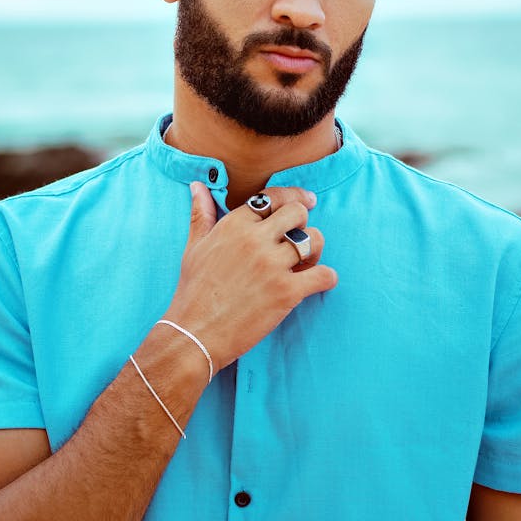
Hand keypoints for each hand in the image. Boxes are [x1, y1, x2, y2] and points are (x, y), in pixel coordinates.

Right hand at [163, 182, 337, 372]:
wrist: (194, 333)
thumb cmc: (193, 291)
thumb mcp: (194, 247)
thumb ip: (201, 214)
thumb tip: (198, 186)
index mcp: (234, 225)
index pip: (272, 197)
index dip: (292, 197)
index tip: (307, 200)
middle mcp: (255, 240)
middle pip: (298, 213)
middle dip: (303, 224)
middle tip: (299, 240)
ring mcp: (272, 265)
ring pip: (314, 240)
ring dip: (316, 250)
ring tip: (306, 264)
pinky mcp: (286, 292)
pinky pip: (323, 274)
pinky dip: (327, 278)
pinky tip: (320, 283)